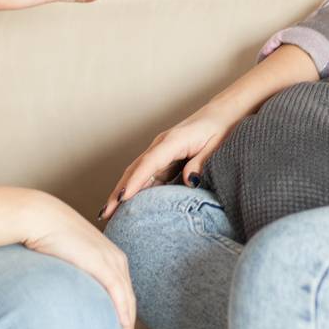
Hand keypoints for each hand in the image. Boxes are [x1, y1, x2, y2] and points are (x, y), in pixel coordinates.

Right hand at [21, 192, 136, 328]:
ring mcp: (110, 260)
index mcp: (110, 256)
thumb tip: (68, 292)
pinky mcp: (102, 264)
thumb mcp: (68, 257)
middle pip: (129, 297)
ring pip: (127, 298)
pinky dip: (122, 312)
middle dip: (128, 323)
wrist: (41, 218)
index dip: (124, 313)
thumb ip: (75, 273)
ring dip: (127, 324)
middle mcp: (116, 258)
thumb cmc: (49, 237)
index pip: (123, 291)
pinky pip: (118, 293)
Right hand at [98, 108, 239, 221]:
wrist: (222, 113)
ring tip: (109, 215)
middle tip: (106, 214)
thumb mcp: (216, 145)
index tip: (122, 198)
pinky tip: (129, 205)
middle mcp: (161, 146)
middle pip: (135, 170)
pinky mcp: (164, 159)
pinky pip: (147, 176)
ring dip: (122, 192)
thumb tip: (190, 182)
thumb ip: (201, 162)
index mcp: (173, 141)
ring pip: (137, 174)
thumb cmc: (220, 127)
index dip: (135, 182)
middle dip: (119, 191)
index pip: (149, 163)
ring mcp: (160, 152)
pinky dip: (136, 189)